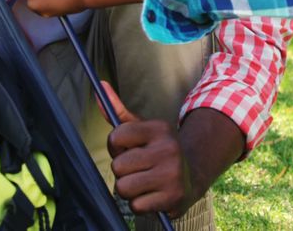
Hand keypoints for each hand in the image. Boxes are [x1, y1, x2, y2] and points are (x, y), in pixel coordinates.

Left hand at [101, 82, 196, 218]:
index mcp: (159, 129)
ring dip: (129, 189)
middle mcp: (168, 148)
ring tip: (143, 183)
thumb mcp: (142, 129)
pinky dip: (140, 204)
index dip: (116, 147)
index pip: (116, 137)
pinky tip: (152, 195)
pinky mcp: (172, 197)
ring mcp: (172, 174)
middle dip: (123, 171)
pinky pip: (136, 206)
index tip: (128, 149)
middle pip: (118, 166)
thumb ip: (118, 111)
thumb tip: (100, 87)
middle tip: (138, 169)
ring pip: (124, 187)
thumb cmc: (157, 151)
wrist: (192, 176)